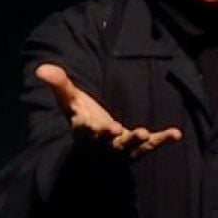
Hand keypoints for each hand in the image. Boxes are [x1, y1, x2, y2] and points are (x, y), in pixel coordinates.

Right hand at [36, 63, 181, 157]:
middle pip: (108, 143)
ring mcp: (121, 149)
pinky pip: (150, 146)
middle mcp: (102, 145)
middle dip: (116, 138)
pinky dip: (162, 140)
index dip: (93, 130)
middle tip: (125, 132)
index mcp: (85, 132)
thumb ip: (59, 85)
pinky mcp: (137, 149)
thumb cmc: (83, 119)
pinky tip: (176, 134)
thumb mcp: (71, 101)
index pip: (86, 132)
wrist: (95, 146)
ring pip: (128, 148)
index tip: (101, 125)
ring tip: (144, 133)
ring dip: (137, 142)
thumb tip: (41, 68)